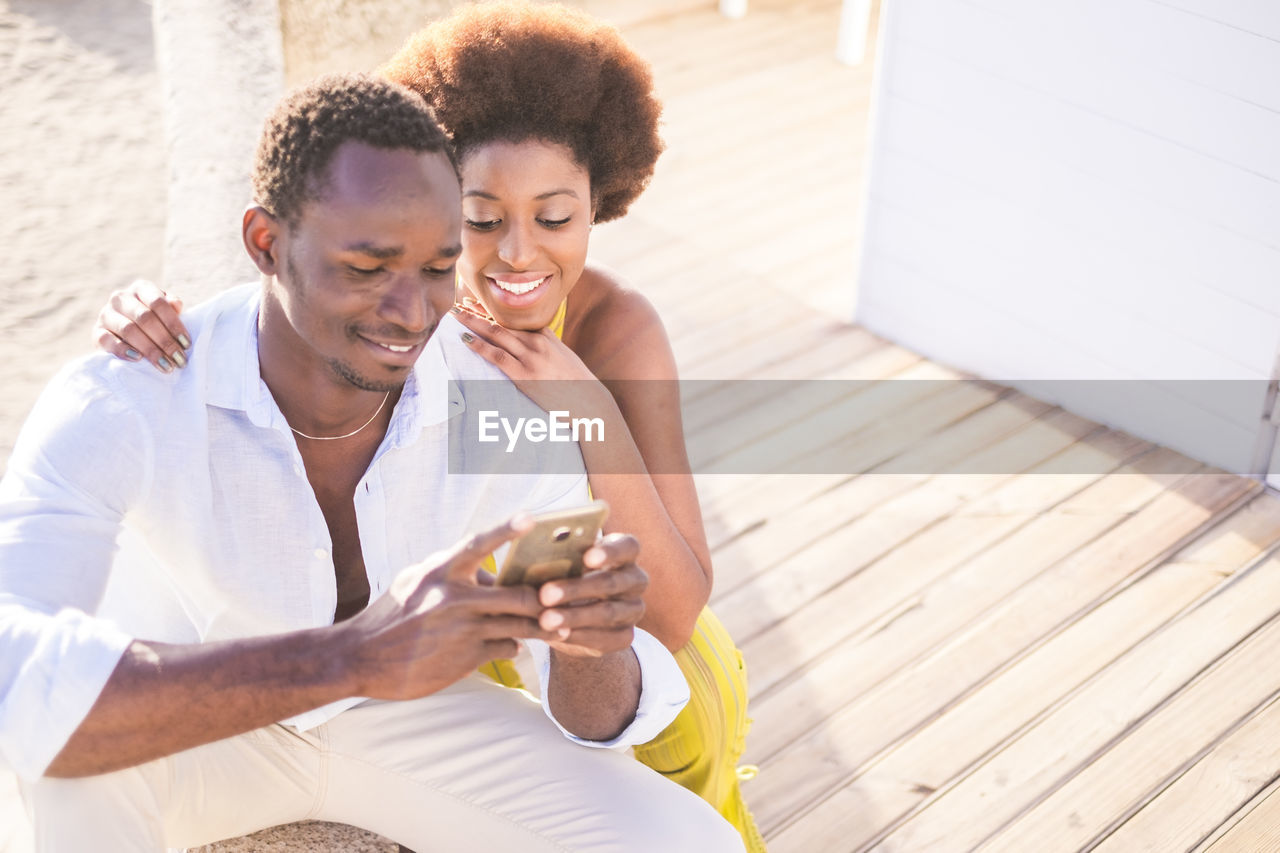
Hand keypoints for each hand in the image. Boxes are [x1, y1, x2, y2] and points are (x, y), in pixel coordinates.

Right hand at [93, 279, 189, 373]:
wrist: (126, 337)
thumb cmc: (154, 323)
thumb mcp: (166, 314)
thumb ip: (171, 309)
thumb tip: (176, 304)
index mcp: (141, 288)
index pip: (158, 302)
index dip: (173, 324)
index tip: (186, 344)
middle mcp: (121, 297)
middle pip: (144, 318)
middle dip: (164, 340)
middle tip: (179, 358)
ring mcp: (106, 313)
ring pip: (128, 330)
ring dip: (149, 349)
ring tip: (165, 365)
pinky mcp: (96, 331)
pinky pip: (107, 340)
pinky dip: (123, 350)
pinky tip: (138, 359)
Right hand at [340, 515, 560, 699]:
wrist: (359, 658)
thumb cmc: (392, 615)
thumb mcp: (416, 582)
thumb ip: (453, 573)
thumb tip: (493, 572)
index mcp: (440, 571)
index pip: (478, 544)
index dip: (507, 530)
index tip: (531, 518)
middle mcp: (453, 598)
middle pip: (521, 595)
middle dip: (545, 601)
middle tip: (561, 599)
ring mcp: (462, 630)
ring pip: (521, 625)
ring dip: (541, 627)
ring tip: (553, 626)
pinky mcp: (466, 659)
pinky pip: (507, 647)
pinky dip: (513, 646)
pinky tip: (509, 645)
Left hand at [452, 302, 611, 415]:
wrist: (590, 401)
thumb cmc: (577, 383)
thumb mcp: (563, 357)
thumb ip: (547, 346)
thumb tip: (533, 344)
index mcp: (546, 336)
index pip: (514, 317)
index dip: (494, 309)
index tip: (478, 301)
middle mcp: (537, 342)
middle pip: (502, 321)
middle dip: (479, 310)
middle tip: (459, 302)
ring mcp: (531, 357)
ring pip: (496, 333)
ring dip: (473, 322)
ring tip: (455, 315)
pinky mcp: (525, 374)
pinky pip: (497, 356)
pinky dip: (479, 345)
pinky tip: (465, 339)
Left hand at [535, 533, 647, 658]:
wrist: (574, 616)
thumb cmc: (566, 575)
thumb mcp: (563, 563)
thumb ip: (557, 558)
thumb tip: (534, 555)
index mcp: (624, 552)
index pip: (628, 546)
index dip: (610, 552)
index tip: (587, 558)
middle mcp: (635, 579)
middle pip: (612, 581)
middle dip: (576, 588)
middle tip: (545, 594)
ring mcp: (633, 609)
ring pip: (607, 612)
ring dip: (574, 616)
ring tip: (545, 620)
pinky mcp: (625, 636)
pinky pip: (605, 638)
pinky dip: (579, 636)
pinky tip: (558, 635)